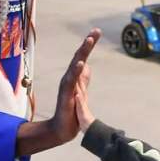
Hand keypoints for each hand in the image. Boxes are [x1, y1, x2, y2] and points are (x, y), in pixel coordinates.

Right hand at [50, 28, 100, 142]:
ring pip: (75, 65)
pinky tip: (82, 63)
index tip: (97, 31)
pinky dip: (76, 71)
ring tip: (89, 41)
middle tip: (95, 31)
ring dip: (82, 53)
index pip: (82, 57)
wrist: (62, 128)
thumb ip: (83, 79)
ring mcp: (67, 85)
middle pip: (78, 57)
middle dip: (87, 44)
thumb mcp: (81, 91)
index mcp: (74, 77)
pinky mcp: (66, 94)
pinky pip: (71, 80)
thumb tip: (88, 66)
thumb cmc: (72, 111)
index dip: (89, 44)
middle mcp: (69, 78)